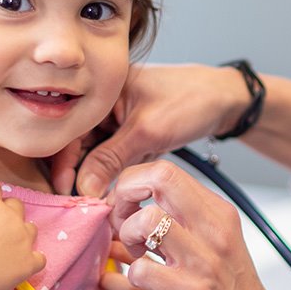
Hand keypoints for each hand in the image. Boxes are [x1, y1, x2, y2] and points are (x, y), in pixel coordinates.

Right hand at [0, 180, 45, 289]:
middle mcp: (11, 218)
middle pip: (15, 205)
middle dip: (6, 209)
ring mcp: (24, 240)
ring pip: (30, 228)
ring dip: (21, 232)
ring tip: (7, 242)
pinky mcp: (29, 262)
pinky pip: (39, 258)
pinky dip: (33, 260)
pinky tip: (23, 263)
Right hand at [51, 63, 252, 197]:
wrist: (226, 101)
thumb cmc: (190, 102)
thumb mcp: (147, 132)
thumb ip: (110, 159)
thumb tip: (83, 188)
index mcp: (101, 88)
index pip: (69, 127)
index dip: (63, 161)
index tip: (66, 191)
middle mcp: (104, 102)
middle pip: (78, 143)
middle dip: (78, 172)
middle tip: (79, 202)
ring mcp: (118, 119)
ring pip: (95, 153)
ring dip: (95, 176)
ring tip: (95, 201)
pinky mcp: (131, 134)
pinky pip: (113, 157)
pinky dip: (112, 173)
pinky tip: (110, 193)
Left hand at [108, 159, 290, 289]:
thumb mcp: (217, 242)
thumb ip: (185, 218)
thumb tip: (138, 200)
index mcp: (218, 213)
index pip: (167, 170)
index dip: (134, 182)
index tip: (126, 206)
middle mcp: (214, 230)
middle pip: (160, 179)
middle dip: (126, 194)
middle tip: (123, 222)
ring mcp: (204, 261)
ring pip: (148, 219)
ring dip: (128, 235)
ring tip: (136, 253)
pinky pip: (142, 270)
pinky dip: (132, 274)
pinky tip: (144, 282)